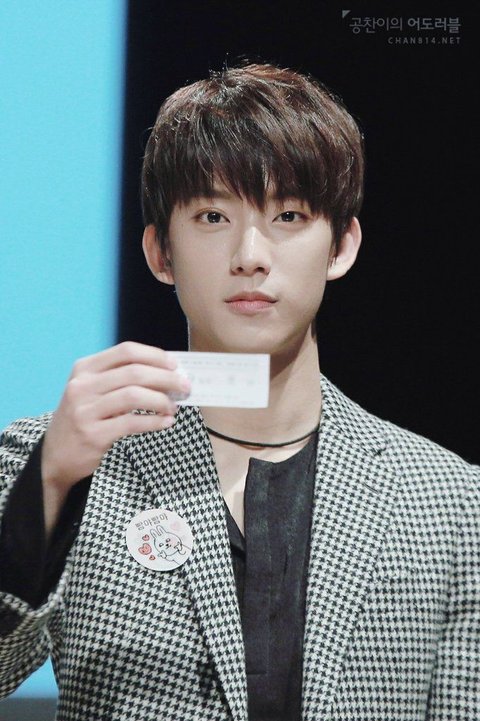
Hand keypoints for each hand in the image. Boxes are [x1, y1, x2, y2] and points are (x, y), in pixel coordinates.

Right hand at [41, 342, 189, 493]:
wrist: (56, 456)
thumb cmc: (83, 417)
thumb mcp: (92, 390)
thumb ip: (121, 378)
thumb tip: (167, 373)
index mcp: (85, 368)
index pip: (126, 351)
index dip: (155, 356)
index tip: (175, 365)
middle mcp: (82, 385)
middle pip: (134, 372)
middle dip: (166, 378)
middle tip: (184, 386)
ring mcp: (85, 410)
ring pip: (134, 395)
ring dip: (161, 400)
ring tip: (173, 407)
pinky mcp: (93, 434)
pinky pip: (132, 423)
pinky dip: (154, 421)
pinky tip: (165, 423)